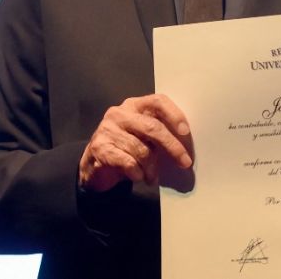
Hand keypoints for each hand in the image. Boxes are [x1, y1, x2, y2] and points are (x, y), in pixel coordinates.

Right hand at [78, 94, 192, 191]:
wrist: (94, 165)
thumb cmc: (126, 148)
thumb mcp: (144, 136)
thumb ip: (160, 133)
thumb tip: (186, 144)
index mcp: (135, 105)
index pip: (158, 101)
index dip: (174, 115)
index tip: (186, 132)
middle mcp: (120, 113)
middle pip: (152, 127)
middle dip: (172, 147)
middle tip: (184, 162)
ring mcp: (107, 129)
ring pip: (141, 149)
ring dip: (152, 168)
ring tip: (152, 177)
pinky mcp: (100, 148)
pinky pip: (127, 162)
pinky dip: (137, 172)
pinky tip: (138, 177)